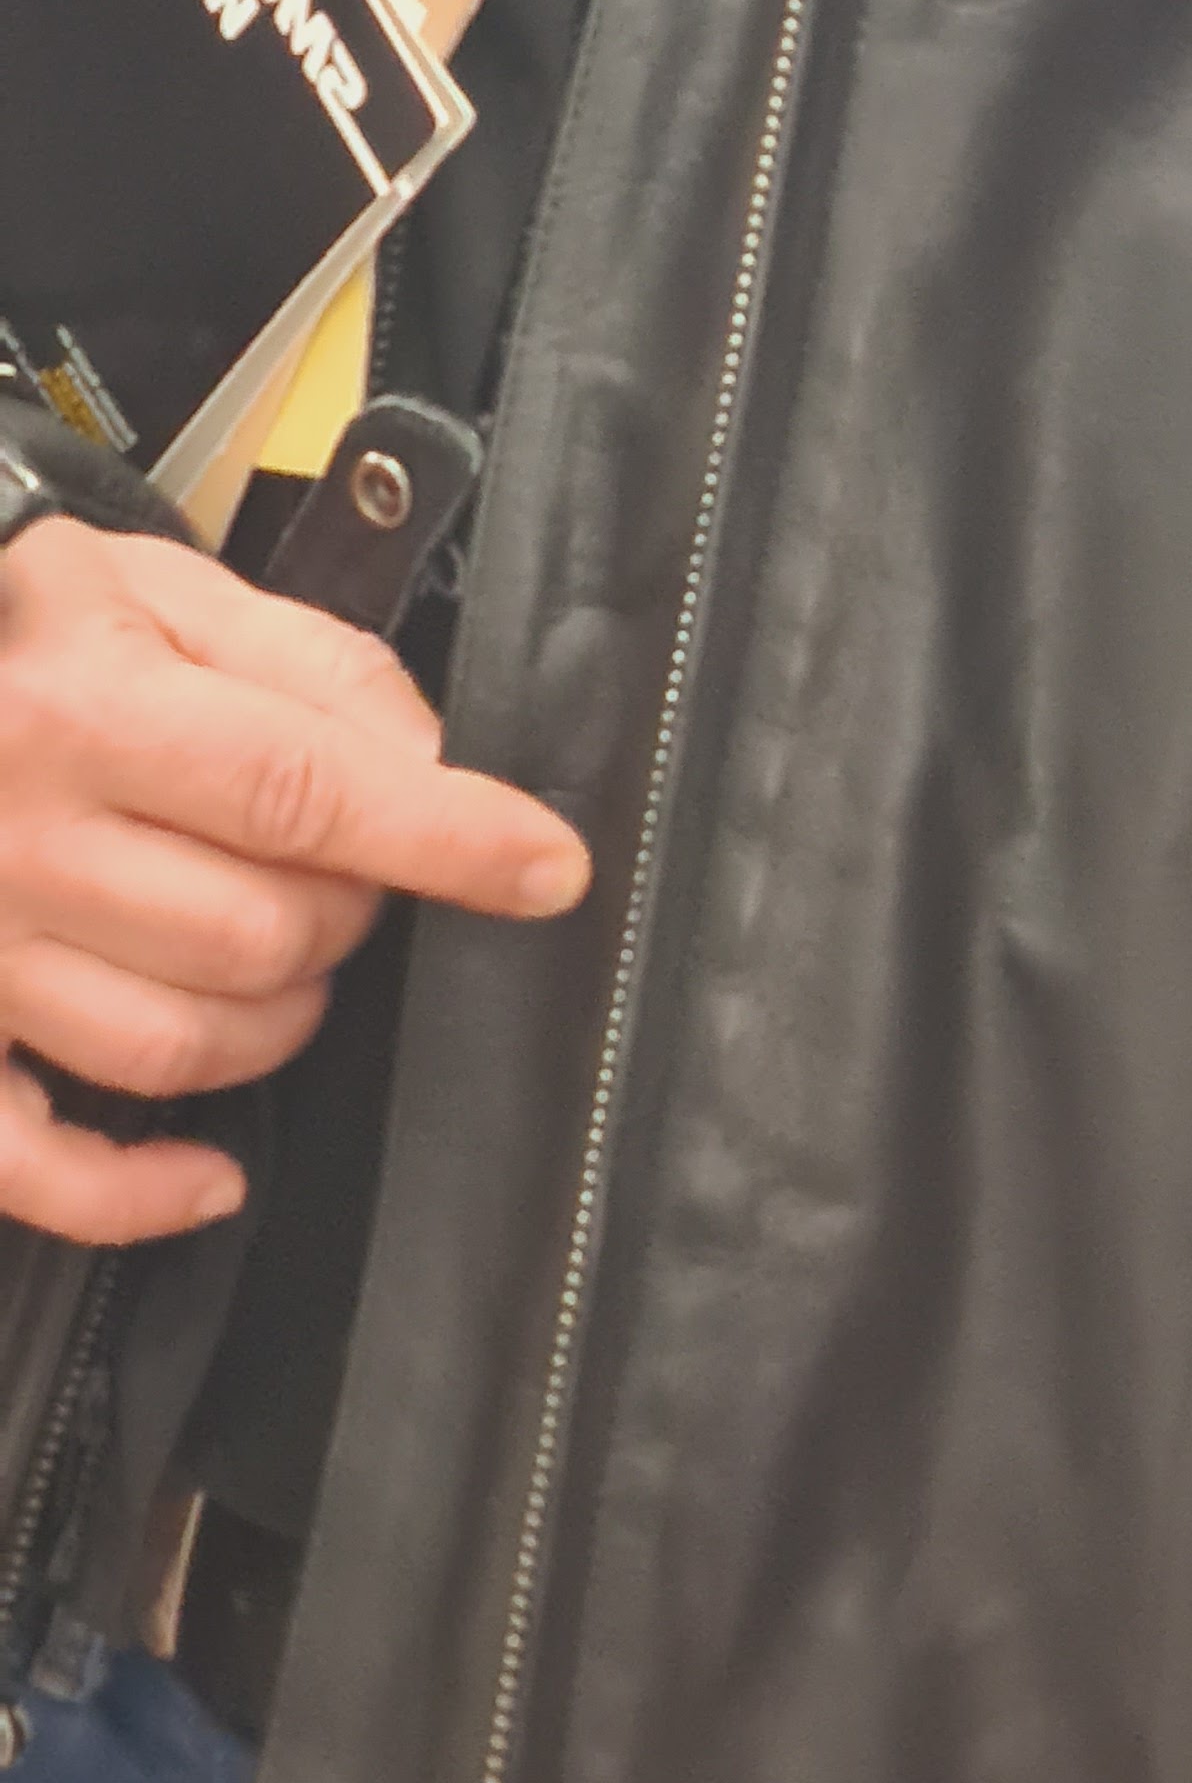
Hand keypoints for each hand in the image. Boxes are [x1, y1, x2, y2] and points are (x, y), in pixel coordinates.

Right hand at [0, 521, 588, 1242]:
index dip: (444, 836)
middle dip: (347, 912)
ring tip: (277, 955)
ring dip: (276, 1020)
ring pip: (179, 1047)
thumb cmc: (21, 634)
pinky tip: (212, 1176)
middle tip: (340, 869)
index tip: (547, 867)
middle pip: (257, 932)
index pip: (301, 789)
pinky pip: (36, 1162)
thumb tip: (431, 760)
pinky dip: (136, 1192)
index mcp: (85, 710)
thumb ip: (307, 663)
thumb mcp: (159, 590)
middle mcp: (18, 841)